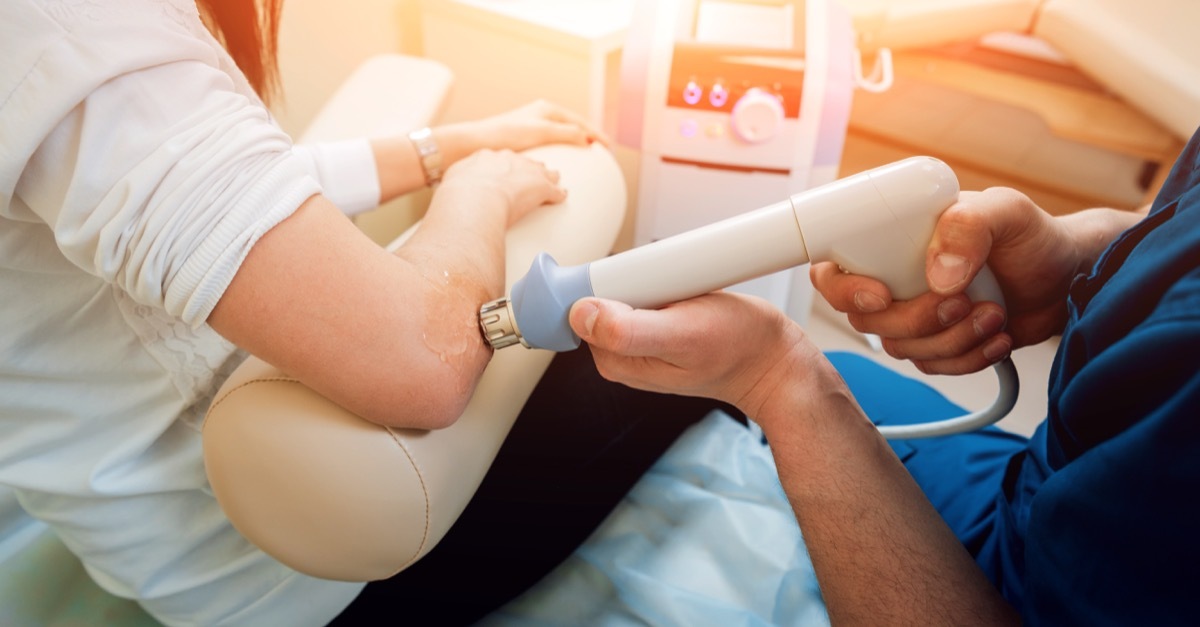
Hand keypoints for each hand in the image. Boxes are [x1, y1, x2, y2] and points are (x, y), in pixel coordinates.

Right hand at [440, 148, 565, 225]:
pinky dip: (558, 195)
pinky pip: (556, 191)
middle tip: (530, 180)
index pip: (502, 158)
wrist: (474, 199)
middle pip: (526, 162)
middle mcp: (511, 159)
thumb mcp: (453, 181)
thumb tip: (456, 189)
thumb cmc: (458, 194)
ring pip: (545, 172)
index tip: (507, 174)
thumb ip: (458, 180)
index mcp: (488, 156)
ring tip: (553, 184)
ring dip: (548, 179)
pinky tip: (560, 198)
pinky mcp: (542, 187)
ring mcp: (528, 172)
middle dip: (530, 170)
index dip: (506, 167)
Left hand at [463, 99, 606, 152]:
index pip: (580, 121)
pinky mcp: (524, 139)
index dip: (595, 134)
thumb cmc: (506, 134)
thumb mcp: (541, 131)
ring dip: (575, 143)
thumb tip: (587, 138)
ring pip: (561, 134)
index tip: (608, 146)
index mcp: (547, 109)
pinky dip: (562, 150)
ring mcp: (532, 126)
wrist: (477, 142)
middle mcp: (540, 115)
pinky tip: (560, 161)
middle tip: (602, 150)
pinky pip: (551, 143)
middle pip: (572, 126)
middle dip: (588, 136)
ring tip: (586, 155)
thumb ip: (566, 132)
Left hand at [569, 292, 824, 418]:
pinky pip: (644, 293)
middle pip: (598, 297)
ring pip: (622, 291)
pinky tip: (683, 291)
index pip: (578, 311)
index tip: (634, 280)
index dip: (597, 285)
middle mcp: (621, 353)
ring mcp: (639, 341)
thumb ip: (628, 330)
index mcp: (615, 360)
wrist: (771, 359)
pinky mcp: (658, 326)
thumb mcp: (682, 335)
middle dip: (627, 279)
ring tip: (680, 291)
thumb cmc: (735, 348)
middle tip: (667, 286)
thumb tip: (580, 314)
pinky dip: (659, 282)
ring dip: (647, 278)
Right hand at [812, 187, 1079, 374]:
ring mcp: (912, 314)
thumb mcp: (1006, 212)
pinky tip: (998, 336)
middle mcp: (893, 278)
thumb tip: (938, 275)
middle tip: (962, 301)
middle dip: (915, 320)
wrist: (1067, 278)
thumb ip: (968, 226)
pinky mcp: (937, 343)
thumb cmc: (1032, 236)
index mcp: (890, 241)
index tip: (881, 295)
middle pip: (866, 320)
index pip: (832, 270)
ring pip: (900, 348)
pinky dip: (967, 358)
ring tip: (993, 314)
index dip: (843, 291)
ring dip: (950, 340)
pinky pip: (932, 366)